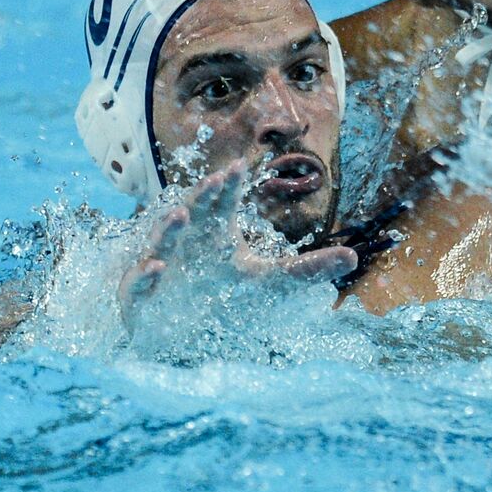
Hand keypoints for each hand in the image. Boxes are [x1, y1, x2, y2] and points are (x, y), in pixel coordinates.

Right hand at [117, 160, 356, 329]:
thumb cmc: (220, 290)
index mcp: (214, 230)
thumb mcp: (269, 281)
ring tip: (182, 216)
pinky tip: (156, 269)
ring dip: (170, 228)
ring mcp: (160, 262)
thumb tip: (353, 257)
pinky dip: (145, 275)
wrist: (177, 325)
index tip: (240, 166)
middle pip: (192, 210)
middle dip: (203, 195)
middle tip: (218, 179)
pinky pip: (138, 281)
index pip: (222, 202)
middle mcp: (186, 240)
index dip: (229, 185)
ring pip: (163, 240)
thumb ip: (307, 269)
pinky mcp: (140, 293)